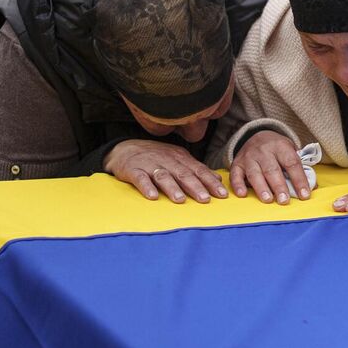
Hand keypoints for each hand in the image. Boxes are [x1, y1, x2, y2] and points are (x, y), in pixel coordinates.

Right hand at [104, 138, 228, 202]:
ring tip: (180, 200)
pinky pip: (140, 178)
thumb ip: (196, 169)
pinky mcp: (133, 170)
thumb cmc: (156, 157)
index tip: (222, 194)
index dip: (210, 182)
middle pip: (183, 174)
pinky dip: (146, 187)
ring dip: (172, 188)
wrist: (125, 148)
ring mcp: (150, 164)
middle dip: (195, 186)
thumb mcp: (178, 159)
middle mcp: (167, 160)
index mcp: (180, 158)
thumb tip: (217, 177)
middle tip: (205, 199)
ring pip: (163, 176)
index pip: (199, 170)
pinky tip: (152, 197)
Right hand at [231, 131, 309, 203]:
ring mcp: (249, 157)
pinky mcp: (237, 164)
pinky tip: (242, 194)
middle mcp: (264, 151)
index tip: (305, 195)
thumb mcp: (290, 150)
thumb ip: (299, 166)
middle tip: (284, 200)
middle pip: (272, 169)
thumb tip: (312, 186)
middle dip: (279, 186)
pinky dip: (238, 185)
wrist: (256, 135)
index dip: (299, 179)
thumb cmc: (278, 149)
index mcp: (281, 146)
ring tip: (268, 200)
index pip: (292, 163)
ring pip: (255, 173)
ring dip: (261, 187)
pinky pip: (236, 174)